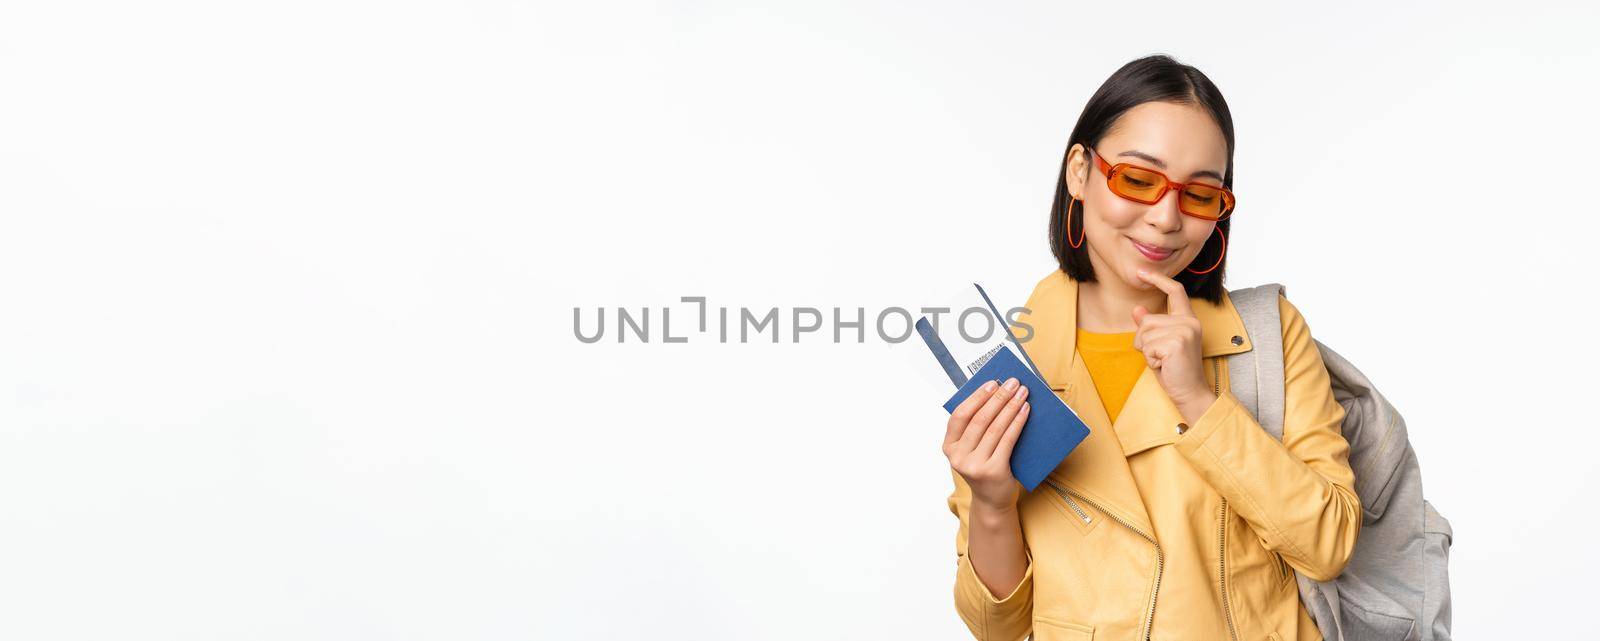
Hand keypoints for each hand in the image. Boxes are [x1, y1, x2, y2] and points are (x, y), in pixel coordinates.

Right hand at [943, 377, 1030, 509]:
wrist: (993, 501)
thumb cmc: (984, 468)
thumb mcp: (972, 449)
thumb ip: (975, 428)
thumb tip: (995, 394)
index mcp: (949, 447)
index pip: (960, 415)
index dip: (976, 397)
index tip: (992, 383)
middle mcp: (958, 457)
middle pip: (980, 419)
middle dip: (998, 398)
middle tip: (1013, 383)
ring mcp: (974, 465)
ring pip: (995, 428)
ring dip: (1010, 407)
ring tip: (1022, 394)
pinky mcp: (993, 471)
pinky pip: (1007, 440)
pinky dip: (1017, 422)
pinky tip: (1025, 411)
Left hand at [1132, 269, 1216, 418]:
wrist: (1190, 392)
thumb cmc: (1176, 370)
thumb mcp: (1161, 344)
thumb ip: (1151, 327)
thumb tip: (1137, 310)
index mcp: (1188, 319)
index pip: (1175, 291)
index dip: (1158, 279)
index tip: (1141, 272)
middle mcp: (1188, 322)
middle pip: (1147, 321)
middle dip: (1144, 341)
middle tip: (1160, 356)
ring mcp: (1184, 331)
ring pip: (1144, 334)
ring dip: (1147, 352)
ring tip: (1163, 361)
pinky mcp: (1176, 343)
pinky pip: (1147, 347)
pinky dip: (1150, 360)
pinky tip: (1164, 366)